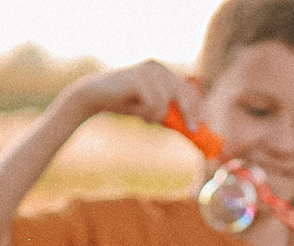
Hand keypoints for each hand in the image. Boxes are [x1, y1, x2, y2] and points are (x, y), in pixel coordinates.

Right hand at [65, 61, 200, 127]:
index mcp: (162, 72)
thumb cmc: (124, 102)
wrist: (95, 95)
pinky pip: (153, 104)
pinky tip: (134, 111)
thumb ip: (167, 114)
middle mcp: (158, 68)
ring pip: (167, 102)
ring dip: (156, 116)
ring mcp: (148, 71)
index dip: (195, 107)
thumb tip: (188, 129)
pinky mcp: (139, 78)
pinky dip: (146, 114)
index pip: (187, 89)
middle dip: (189, 113)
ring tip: (142, 117)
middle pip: (183, 92)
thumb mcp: (150, 109)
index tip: (199, 125)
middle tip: (192, 130)